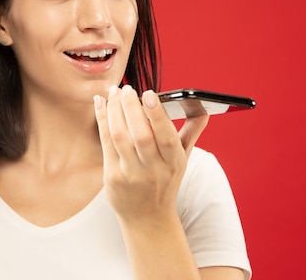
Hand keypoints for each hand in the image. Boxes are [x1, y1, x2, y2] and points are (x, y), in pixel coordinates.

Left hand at [93, 85, 208, 221]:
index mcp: (174, 162)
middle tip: (126, 89)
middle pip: (140, 135)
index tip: (149, 94)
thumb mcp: (182, 159)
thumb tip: (204, 108)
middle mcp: (154, 170)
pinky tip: (101, 104)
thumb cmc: (166, 180)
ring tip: (113, 93)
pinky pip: (106, 143)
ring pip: (120, 137)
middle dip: (131, 108)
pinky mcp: (113, 177)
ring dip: (114, 111)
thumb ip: (192, 131)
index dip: (157, 115)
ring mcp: (131, 175)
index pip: (167, 137)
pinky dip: (102, 120)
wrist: (148, 218)